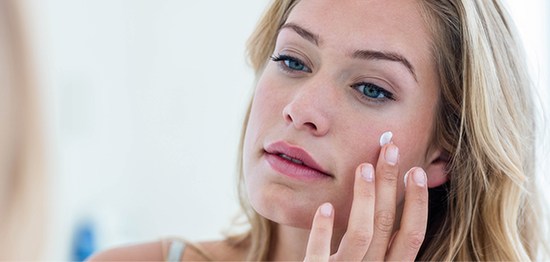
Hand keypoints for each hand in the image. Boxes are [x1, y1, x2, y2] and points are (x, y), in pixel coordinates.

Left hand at [304, 143, 428, 260]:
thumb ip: (382, 242)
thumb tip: (393, 198)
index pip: (411, 236)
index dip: (417, 202)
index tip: (416, 169)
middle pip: (388, 225)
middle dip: (391, 184)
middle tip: (389, 147)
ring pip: (362, 236)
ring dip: (364, 200)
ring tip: (363, 167)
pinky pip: (318, 255)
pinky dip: (322, 231)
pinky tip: (324, 207)